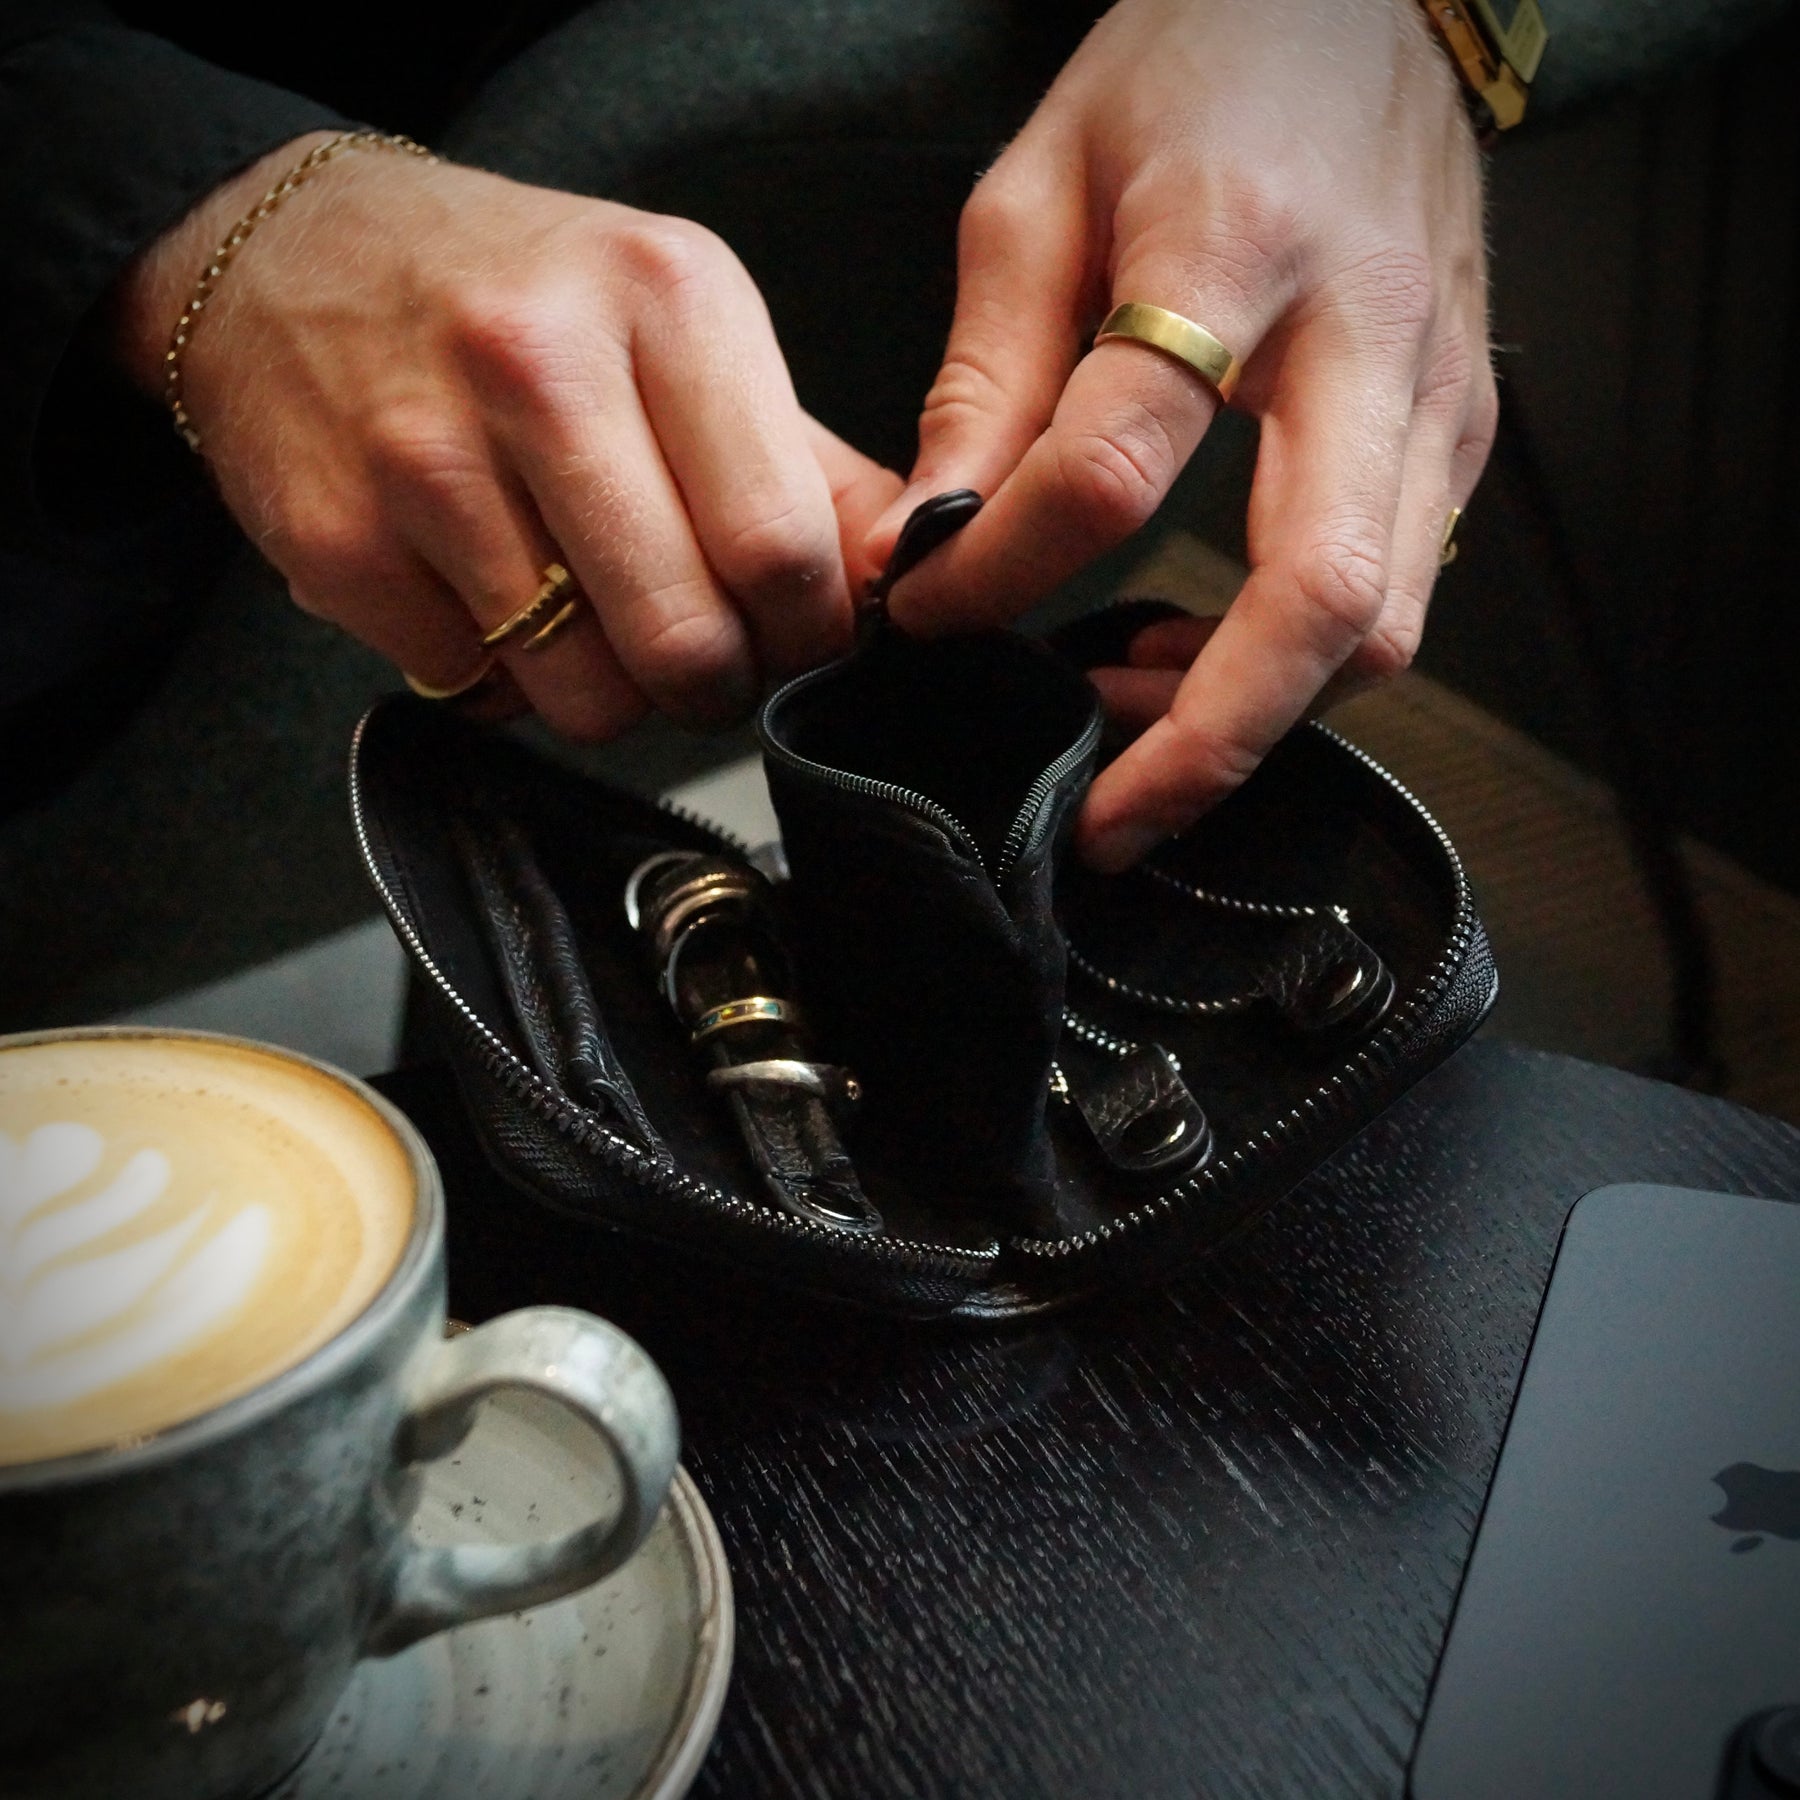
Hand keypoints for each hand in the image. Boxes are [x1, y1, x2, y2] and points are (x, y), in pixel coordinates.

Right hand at [115, 134, 901, 737]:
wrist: (295, 257)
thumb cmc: (518, 298)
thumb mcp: (683, 328)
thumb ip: (805, 463)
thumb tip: (905, 576)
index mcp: (665, 300)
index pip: (783, 545)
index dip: (806, 631)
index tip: (791, 633)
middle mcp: (539, 366)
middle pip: (687, 640)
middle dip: (712, 683)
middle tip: (697, 654)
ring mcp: (424, 457)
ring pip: (585, 692)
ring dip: (609, 692)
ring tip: (587, 614)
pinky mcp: (340, 540)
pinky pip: (479, 690)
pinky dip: (502, 676)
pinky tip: (488, 594)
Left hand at [869, 0, 1494, 867]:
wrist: (1372, 5)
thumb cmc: (1201, 68)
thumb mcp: (1040, 188)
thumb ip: (986, 374)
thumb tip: (927, 537)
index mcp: (1234, 249)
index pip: (1110, 468)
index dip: (1002, 571)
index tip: (926, 609)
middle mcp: (1367, 339)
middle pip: (1316, 604)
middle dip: (1199, 744)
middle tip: (1098, 818)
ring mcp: (1436, 399)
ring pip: (1377, 631)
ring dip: (1248, 718)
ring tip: (1120, 724)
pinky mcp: (1459, 436)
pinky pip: (1393, 599)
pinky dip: (1289, 669)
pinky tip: (1191, 656)